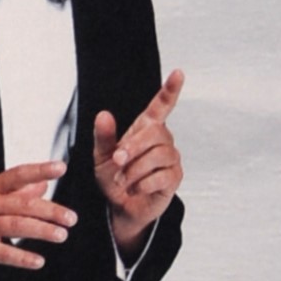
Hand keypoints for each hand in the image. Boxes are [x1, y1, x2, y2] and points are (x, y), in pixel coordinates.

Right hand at [0, 161, 73, 275]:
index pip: (17, 175)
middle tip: (70, 218)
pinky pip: (2, 252)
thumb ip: (16, 192)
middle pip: (23, 204)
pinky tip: (37, 261)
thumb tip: (42, 185)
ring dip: (42, 231)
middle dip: (51, 211)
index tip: (60, 168)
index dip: (39, 170)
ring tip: (60, 235)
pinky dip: (22, 257)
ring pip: (16, 226)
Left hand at [92, 67, 183, 252]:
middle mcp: (162, 141)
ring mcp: (171, 159)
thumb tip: (103, 115)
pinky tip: (134, 189)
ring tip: (122, 180)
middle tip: (117, 161)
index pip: (161, 106)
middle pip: (155, 133)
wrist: (120, 207)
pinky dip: (141, 184)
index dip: (170, 90)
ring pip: (157, 156)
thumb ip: (104, 137)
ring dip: (134, 170)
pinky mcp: (174, 178)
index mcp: (145, 130)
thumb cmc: (114, 178)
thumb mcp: (102, 157)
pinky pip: (160, 177)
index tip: (178, 73)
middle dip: (133, 147)